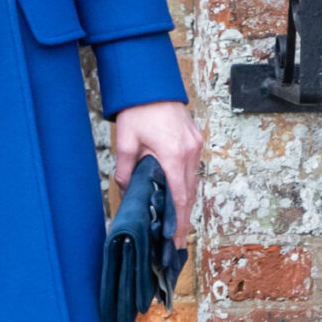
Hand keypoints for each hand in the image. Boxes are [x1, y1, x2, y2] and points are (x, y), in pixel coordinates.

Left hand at [113, 98, 201, 242]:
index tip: (176, 238)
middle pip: (190, 192)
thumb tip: (126, 190)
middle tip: (175, 239)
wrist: (151, 83)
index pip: (181, 196)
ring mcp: (195, 145)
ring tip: (176, 222)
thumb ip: (126, 169)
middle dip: (183, 217)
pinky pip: (192, 168)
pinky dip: (186, 183)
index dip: (179, 220)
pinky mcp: (194, 139)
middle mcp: (190, 151)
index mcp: (174, 154)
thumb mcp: (126, 141)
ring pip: (192, 181)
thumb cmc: (138, 109)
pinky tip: (178, 194)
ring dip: (185, 201)